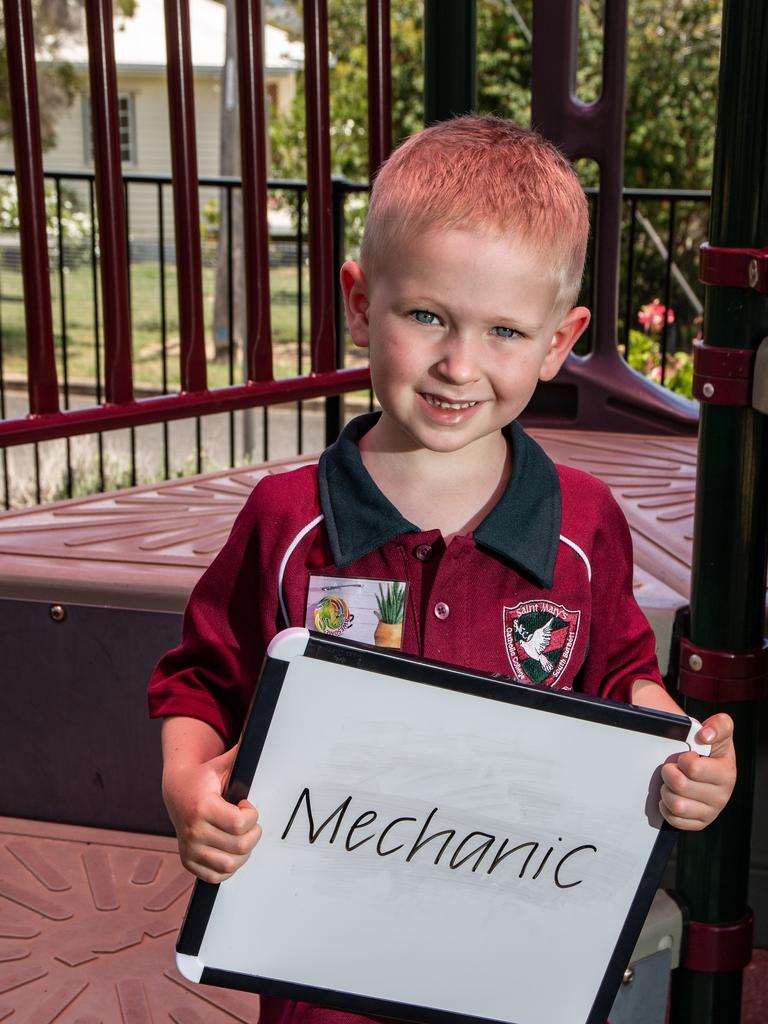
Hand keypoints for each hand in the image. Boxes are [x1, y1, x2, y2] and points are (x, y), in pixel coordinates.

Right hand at [163, 744, 261, 882]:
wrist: (176, 792)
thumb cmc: (204, 778)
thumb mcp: (221, 764)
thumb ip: (240, 754)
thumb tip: (258, 733)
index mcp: (202, 807)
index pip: (240, 824)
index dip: (252, 816)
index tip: (247, 806)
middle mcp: (193, 831)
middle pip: (239, 846)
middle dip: (252, 834)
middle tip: (249, 823)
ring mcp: (189, 849)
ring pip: (230, 865)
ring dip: (244, 853)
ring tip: (242, 837)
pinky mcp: (188, 861)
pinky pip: (216, 876)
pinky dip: (229, 867)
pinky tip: (230, 849)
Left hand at [659, 714, 735, 830]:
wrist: (705, 763)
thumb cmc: (709, 748)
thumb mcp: (718, 731)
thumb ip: (719, 725)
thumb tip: (706, 736)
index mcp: (726, 773)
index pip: (693, 768)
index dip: (683, 760)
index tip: (685, 756)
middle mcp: (721, 796)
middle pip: (680, 786)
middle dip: (670, 773)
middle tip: (673, 768)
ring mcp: (710, 812)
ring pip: (676, 805)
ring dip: (667, 791)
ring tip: (671, 783)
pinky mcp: (699, 823)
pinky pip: (675, 820)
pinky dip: (667, 807)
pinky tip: (672, 796)